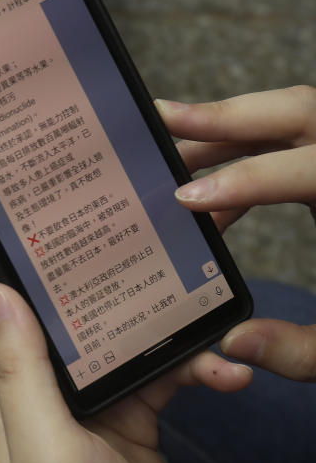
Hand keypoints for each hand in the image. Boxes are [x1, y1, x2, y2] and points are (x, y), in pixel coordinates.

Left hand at [0, 223, 250, 462]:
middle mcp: (40, 378)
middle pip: (54, 296)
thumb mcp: (42, 444)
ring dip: (155, 306)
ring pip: (116, 323)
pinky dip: (196, 365)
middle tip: (109, 208)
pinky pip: (166, 367)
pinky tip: (223, 371)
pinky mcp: (134, 408)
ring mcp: (88, 392)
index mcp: (5, 381)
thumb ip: (20, 370)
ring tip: (190, 280)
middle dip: (80, 255)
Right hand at [157, 86, 315, 380]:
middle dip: (227, 116)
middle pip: (301, 111)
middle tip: (161, 119)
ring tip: (169, 141)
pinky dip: (250, 154)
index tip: (188, 198)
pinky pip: (297, 142)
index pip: (308, 169)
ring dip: (230, 127)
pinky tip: (213, 190)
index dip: (245, 180)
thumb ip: (303, 351)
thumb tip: (232, 343)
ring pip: (296, 116)